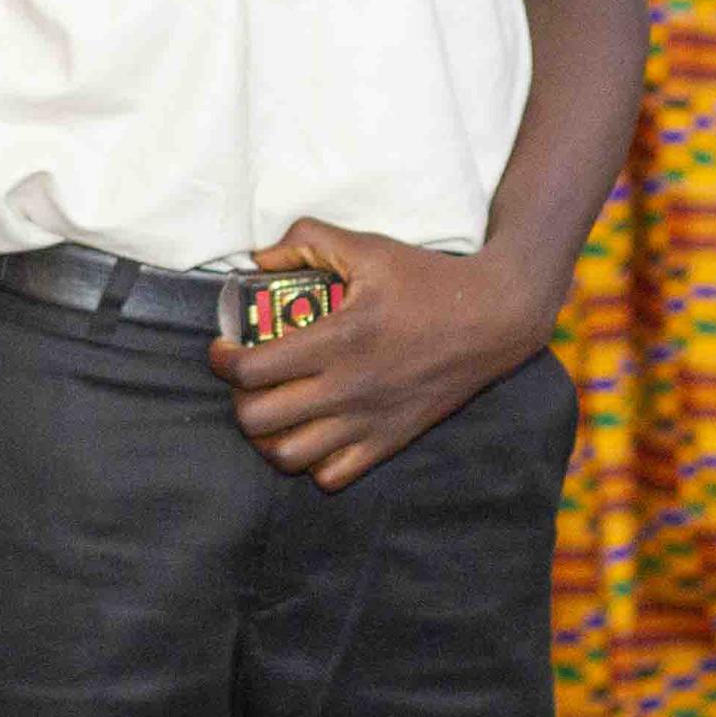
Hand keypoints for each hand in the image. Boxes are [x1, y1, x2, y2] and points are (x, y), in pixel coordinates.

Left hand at [208, 218, 558, 490]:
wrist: (492, 318)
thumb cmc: (427, 279)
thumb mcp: (366, 246)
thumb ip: (305, 240)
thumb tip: (255, 260)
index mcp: (338, 339)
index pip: (252, 370)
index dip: (223, 361)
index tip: (223, 348)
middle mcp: (349, 388)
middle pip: (258, 421)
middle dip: (239, 398)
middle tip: (247, 378)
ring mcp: (369, 421)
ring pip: (289, 457)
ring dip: (268, 435)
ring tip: (272, 408)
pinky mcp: (390, 441)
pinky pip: (332, 476)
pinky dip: (310, 461)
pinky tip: (311, 431)